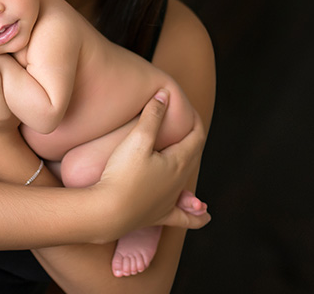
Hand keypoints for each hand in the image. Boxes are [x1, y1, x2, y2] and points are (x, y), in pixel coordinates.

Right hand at [94, 90, 209, 240]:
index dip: (195, 121)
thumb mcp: (137, 139)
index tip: (189, 110)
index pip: (196, 136)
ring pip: (189, 182)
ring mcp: (170, 201)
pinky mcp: (159, 216)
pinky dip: (197, 216)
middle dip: (192, 139)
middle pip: (193, 156)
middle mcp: (179, 181)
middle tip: (187, 126)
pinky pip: (184, 217)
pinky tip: (205, 217)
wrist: (107, 213)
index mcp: (179, 161)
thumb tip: (165, 95)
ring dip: (192, 168)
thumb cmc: (121, 175)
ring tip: (194, 162)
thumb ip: (152, 116)